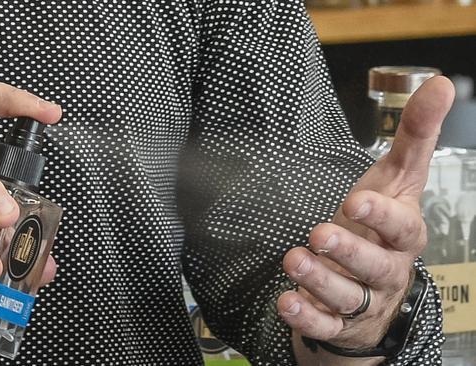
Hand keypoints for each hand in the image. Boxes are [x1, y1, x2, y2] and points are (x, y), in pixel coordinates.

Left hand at [277, 76, 454, 358]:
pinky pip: (325, 326)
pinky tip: (287, 303)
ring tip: (294, 261)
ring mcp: (364, 299)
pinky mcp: (339, 322)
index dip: (381, 217)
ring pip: (348, 297)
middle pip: (373, 265)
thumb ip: (415, 136)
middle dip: (348, 251)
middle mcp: (386, 270)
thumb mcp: (398, 180)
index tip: (357, 201)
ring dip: (320, 281)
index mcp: (402, 235)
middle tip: (319, 234)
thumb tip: (441, 84)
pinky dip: (307, 317)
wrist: (372, 282)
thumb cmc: (381, 226)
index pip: (400, 227)